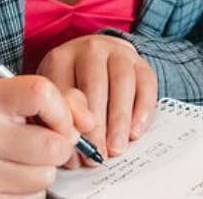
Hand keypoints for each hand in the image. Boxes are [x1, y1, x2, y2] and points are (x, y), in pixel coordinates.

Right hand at [0, 75, 92, 198]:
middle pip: (53, 144)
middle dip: (60, 146)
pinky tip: (12, 179)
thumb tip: (89, 125)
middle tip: (42, 143)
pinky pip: (33, 198)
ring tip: (23, 161)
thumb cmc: (1, 125)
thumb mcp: (25, 100)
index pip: (41, 93)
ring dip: (45, 170)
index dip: (62, 109)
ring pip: (46, 175)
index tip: (60, 119)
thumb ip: (65, 101)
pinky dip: (31, 191)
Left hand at [37, 34, 156, 165]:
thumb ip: (60, 119)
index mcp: (61, 58)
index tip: (73, 149)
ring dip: (120, 119)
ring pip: (122, 82)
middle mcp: (90, 49)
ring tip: (117, 147)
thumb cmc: (70, 87)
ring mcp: (118, 51)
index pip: (65, 90)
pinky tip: (136, 132)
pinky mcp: (139, 60)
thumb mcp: (55, 98)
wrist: (97, 58)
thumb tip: (72, 151)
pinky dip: (143, 110)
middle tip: (97, 153)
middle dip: (97, 124)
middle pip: (95, 85)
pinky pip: (146, 82)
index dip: (69, 122)